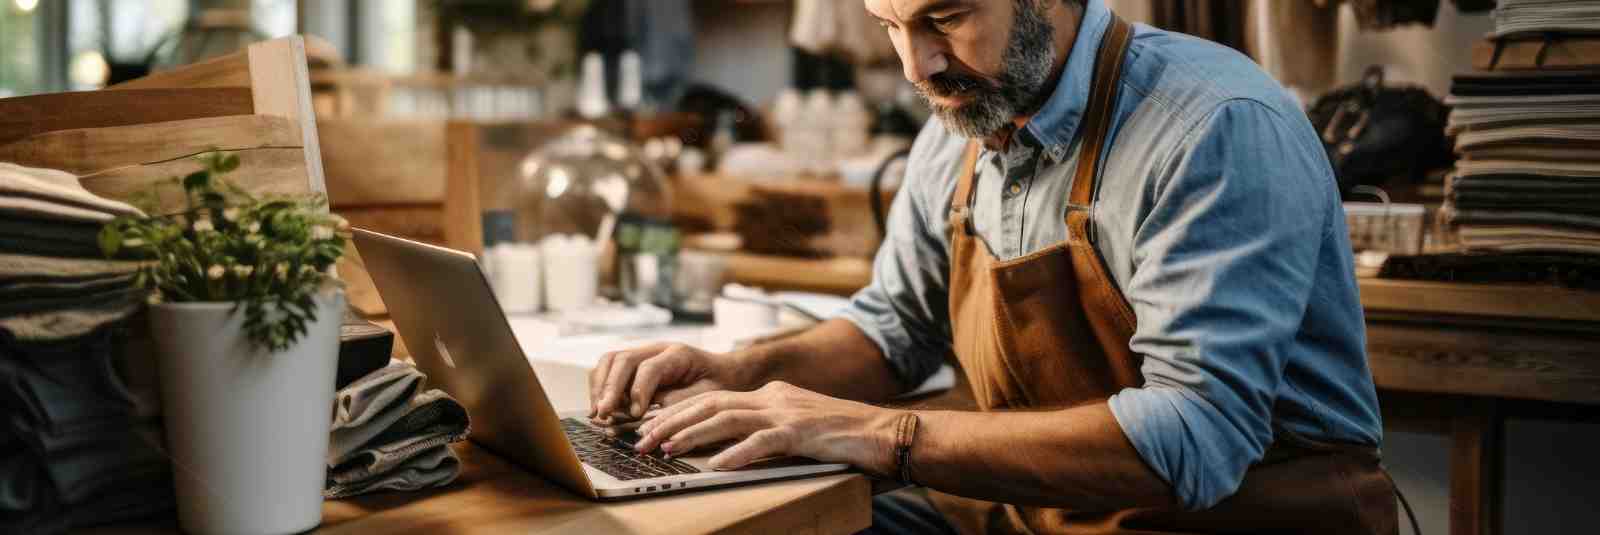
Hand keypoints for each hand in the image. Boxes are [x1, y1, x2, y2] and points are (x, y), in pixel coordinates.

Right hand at [588, 343, 752, 421]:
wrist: (725, 372)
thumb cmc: (718, 385)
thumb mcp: (706, 397)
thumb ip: (677, 404)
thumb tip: (644, 417)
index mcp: (678, 354)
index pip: (648, 368)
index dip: (637, 392)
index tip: (634, 415)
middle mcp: (657, 349)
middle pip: (622, 360)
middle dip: (609, 388)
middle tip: (603, 414)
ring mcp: (644, 354)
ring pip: (610, 361)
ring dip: (600, 387)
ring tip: (598, 413)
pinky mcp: (636, 365)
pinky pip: (610, 369)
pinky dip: (601, 387)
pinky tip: (602, 408)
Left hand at [632, 381, 901, 472]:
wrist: (884, 432)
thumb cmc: (843, 435)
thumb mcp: (797, 425)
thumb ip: (767, 429)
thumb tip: (730, 446)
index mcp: (770, 395)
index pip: (714, 398)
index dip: (679, 411)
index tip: (651, 425)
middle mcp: (773, 397)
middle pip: (711, 403)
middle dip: (672, 420)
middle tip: (642, 438)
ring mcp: (787, 412)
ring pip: (727, 418)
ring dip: (691, 435)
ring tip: (664, 449)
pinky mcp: (802, 432)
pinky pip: (762, 442)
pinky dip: (736, 453)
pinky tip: (716, 466)